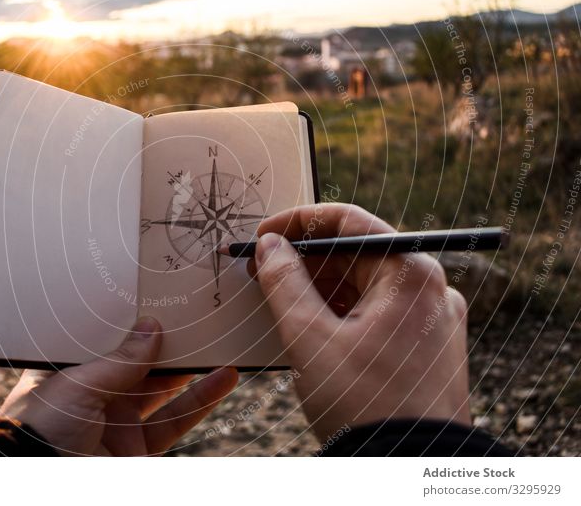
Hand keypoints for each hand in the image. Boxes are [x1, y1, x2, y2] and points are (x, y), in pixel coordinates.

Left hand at [0, 317, 237, 455]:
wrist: (41, 486)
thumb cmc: (40, 428)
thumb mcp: (77, 384)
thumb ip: (120, 359)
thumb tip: (152, 325)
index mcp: (66, 372)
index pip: (102, 339)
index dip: (128, 321)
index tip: (155, 299)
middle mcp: (92, 395)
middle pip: (137, 362)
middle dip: (165, 342)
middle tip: (193, 316)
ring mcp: (116, 422)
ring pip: (162, 390)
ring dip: (191, 369)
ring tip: (219, 340)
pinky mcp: (137, 448)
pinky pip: (175, 421)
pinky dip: (201, 400)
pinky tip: (223, 378)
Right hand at [250, 203, 469, 439]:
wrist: (409, 470)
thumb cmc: (364, 404)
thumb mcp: (310, 339)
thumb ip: (285, 282)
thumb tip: (270, 246)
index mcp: (411, 274)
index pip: (350, 221)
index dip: (298, 222)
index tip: (263, 234)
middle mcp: (430, 288)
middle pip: (358, 253)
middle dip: (305, 258)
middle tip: (260, 268)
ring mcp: (430, 318)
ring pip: (366, 284)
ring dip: (320, 286)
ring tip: (278, 298)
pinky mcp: (426, 346)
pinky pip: (378, 312)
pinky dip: (341, 310)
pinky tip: (309, 324)